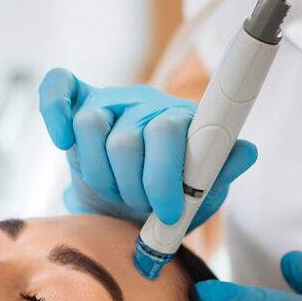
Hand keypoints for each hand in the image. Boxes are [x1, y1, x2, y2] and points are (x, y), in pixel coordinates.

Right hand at [38, 68, 257, 228]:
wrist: (135, 208)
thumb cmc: (173, 198)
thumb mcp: (204, 192)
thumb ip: (223, 169)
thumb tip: (247, 151)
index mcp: (181, 120)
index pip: (166, 132)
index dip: (162, 176)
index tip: (166, 211)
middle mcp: (146, 106)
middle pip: (126, 139)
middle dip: (131, 187)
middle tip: (140, 207)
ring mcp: (110, 103)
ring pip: (90, 126)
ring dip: (99, 173)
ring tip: (115, 192)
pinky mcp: (78, 105)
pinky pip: (58, 88)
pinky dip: (54, 112)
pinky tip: (62, 141)